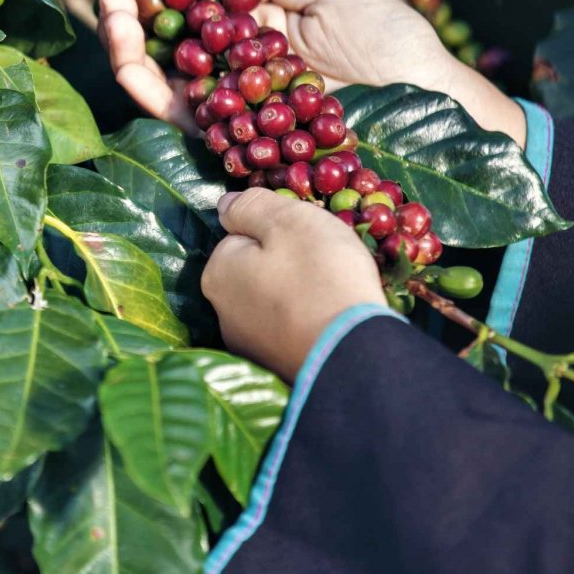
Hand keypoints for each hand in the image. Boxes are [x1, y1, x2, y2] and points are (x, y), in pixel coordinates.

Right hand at [97, 0, 524, 145]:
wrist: (425, 98)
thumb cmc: (390, 40)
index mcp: (253, 31)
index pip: (189, 5)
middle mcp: (232, 68)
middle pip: (162, 39)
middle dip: (127, 8)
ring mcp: (229, 104)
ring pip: (157, 76)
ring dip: (123, 42)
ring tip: (109, 8)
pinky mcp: (232, 138)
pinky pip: (177, 115)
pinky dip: (146, 87)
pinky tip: (127, 56)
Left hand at [203, 189, 384, 381]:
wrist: (356, 355)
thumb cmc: (320, 277)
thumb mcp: (288, 221)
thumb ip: (252, 207)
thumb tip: (226, 204)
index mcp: (217, 274)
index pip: (242, 237)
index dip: (277, 233)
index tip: (307, 241)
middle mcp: (222, 313)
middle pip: (255, 271)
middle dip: (285, 266)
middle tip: (325, 268)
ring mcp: (248, 346)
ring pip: (273, 302)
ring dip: (297, 296)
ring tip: (332, 296)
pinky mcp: (274, 369)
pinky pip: (291, 331)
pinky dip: (307, 324)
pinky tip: (330, 324)